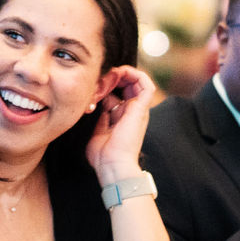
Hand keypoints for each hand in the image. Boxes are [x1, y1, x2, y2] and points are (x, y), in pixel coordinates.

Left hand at [86, 66, 155, 182]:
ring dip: (121, 74)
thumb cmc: (103, 156)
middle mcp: (133, 111)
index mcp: (123, 117)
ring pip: (136, 80)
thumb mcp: (98, 131)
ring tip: (107, 77)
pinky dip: (133, 74)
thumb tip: (97, 104)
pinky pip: (146, 84)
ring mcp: (138, 109)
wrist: (113, 166)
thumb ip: (100, 117)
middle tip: (98, 81)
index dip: (106, 85)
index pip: (118, 92)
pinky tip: (118, 74)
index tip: (93, 88)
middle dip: (112, 77)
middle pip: (127, 84)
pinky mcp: (141, 108)